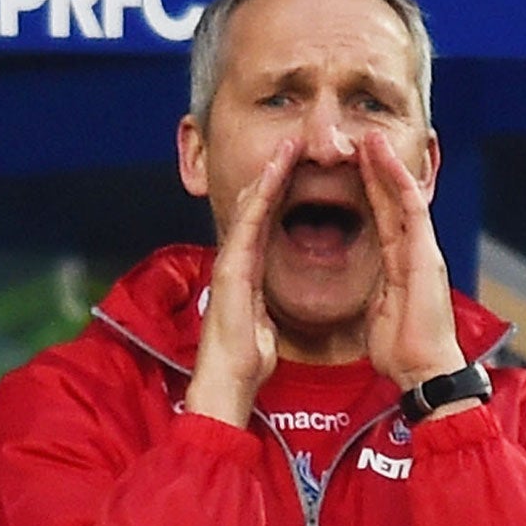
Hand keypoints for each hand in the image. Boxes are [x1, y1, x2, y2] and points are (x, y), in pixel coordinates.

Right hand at [186, 138, 292, 426]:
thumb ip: (262, 309)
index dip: (280, 193)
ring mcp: (231, 261)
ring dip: (270, 174)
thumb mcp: (262, 328)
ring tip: (289, 145)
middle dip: (274, 173)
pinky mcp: (231, 269)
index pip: (265, 222)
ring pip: (251, 206)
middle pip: (256, 206)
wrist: (228, 383)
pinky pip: (249, 224)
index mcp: (247, 272)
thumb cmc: (245, 362)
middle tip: (294, 142)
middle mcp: (236, 260)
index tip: (298, 169)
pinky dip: (262, 196)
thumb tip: (265, 308)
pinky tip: (275, 173)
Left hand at [357, 131, 467, 405]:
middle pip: (392, 201)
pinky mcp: (427, 254)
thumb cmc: (402, 351)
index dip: (368, 192)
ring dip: (387, 165)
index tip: (350, 170)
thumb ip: (375, 295)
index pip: (383, 219)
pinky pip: (412, 209)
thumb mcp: (378, 315)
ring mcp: (424, 250)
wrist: (424, 370)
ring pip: (403, 196)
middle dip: (376, 169)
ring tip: (371, 138)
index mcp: (402, 265)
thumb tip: (366, 293)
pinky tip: (385, 160)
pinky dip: (398, 181)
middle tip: (360, 139)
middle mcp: (416, 252)